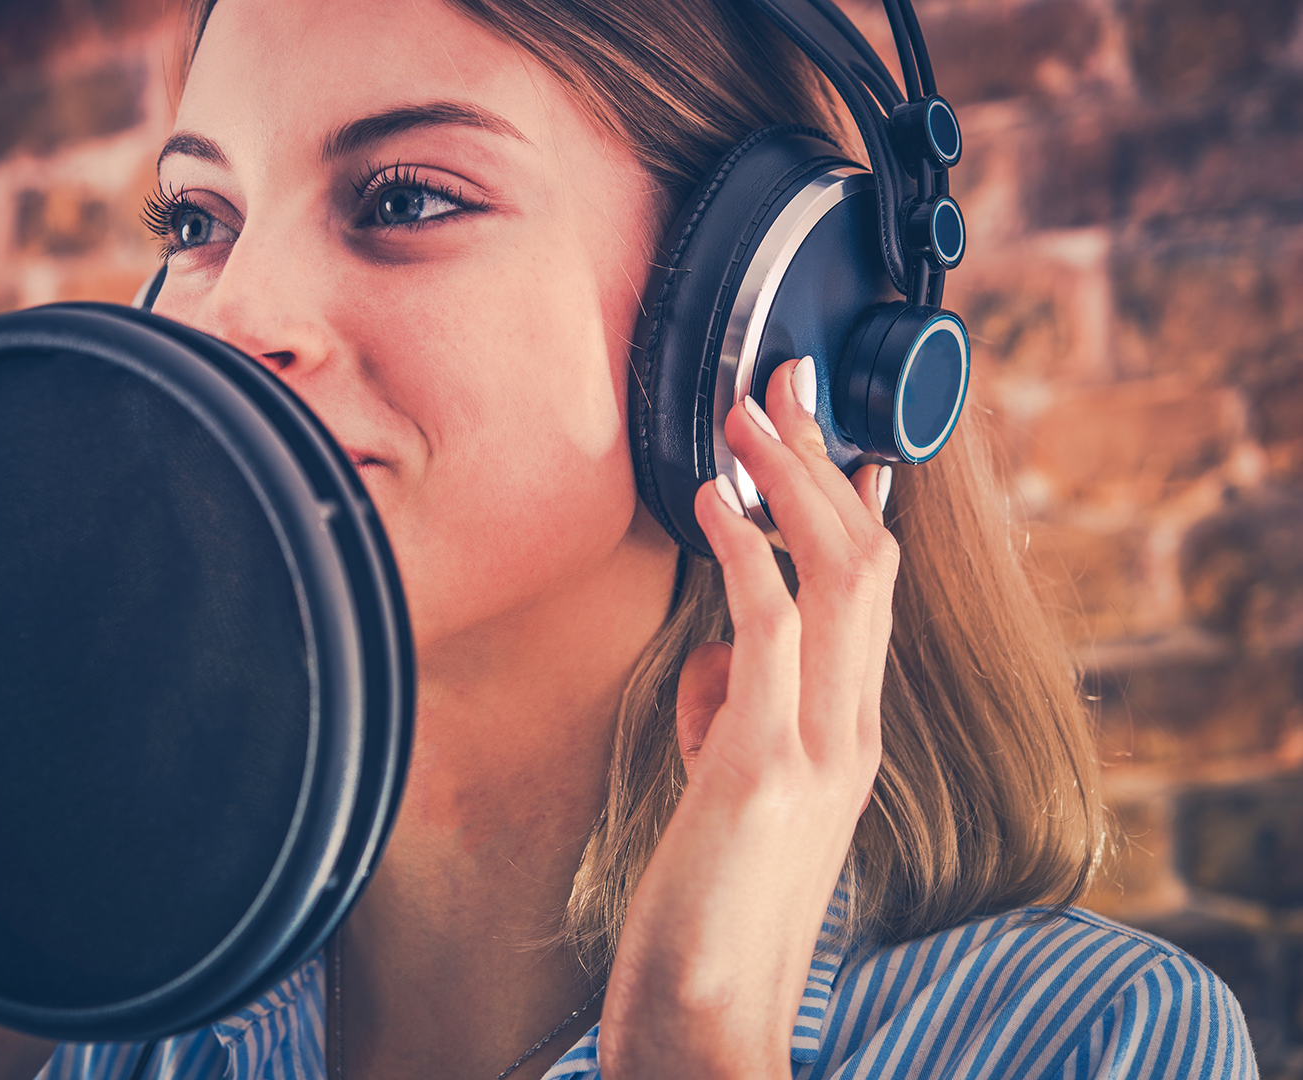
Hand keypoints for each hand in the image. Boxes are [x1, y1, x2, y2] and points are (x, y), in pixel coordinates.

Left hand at [601, 357, 897, 1078]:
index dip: (854, 502)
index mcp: (847, 732)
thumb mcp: (732, 789)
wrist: (712, 1012)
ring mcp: (819, 746)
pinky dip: (747, 551)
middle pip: (865, 561)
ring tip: (744, 407)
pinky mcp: (764, 767)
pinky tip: (715, 499)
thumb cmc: (713, 901)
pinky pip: (770, 632)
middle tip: (780, 381)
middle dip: (822, 459)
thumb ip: (737, 712)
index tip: (829, 433)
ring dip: (790, 478)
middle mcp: (852, 729)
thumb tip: (719, 650)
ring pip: (839, 577)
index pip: (868, 594)